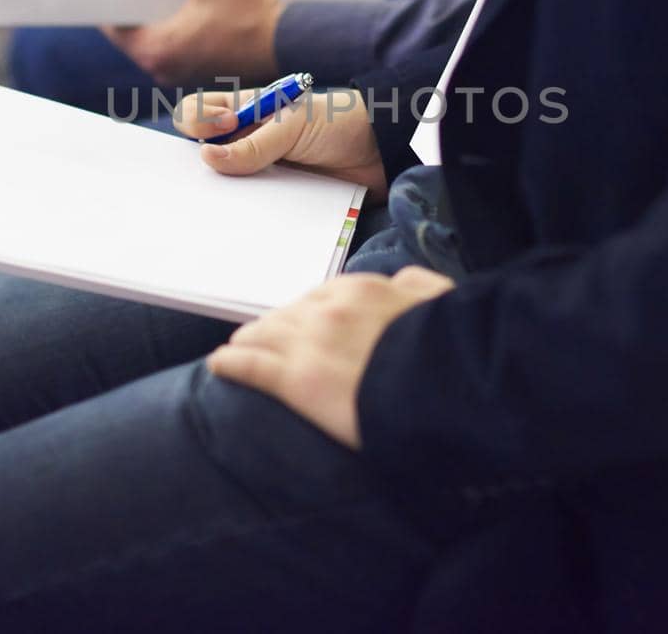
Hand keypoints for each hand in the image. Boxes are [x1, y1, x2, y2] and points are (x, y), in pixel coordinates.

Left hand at [102, 0, 284, 85]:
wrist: (293, 46)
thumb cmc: (253, 20)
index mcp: (157, 51)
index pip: (113, 25)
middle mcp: (164, 68)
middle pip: (135, 28)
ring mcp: (183, 71)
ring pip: (157, 34)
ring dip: (158, 8)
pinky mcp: (201, 67)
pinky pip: (178, 40)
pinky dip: (177, 19)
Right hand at [174, 86, 387, 198]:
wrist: (383, 151)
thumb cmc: (337, 122)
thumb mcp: (293, 124)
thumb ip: (253, 144)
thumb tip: (207, 158)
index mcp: (243, 111)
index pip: (198, 113)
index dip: (198, 120)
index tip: (224, 127)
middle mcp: (245, 141)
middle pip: (202, 155)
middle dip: (198, 166)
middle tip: (214, 173)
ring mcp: (259, 171)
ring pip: (224, 187)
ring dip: (224, 196)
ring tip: (231, 202)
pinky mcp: (276, 198)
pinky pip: (252, 210)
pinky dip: (247, 216)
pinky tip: (247, 222)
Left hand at [208, 267, 455, 448]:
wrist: (442, 386)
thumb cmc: (449, 349)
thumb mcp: (442, 300)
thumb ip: (418, 286)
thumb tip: (405, 282)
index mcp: (363, 290)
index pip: (321, 297)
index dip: (308, 312)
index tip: (303, 322)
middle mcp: (330, 309)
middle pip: (288, 314)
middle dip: (274, 326)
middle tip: (262, 337)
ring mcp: (309, 343)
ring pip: (265, 335)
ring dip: (250, 340)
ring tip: (239, 348)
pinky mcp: (296, 380)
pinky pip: (251, 365)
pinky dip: (231, 364)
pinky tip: (218, 366)